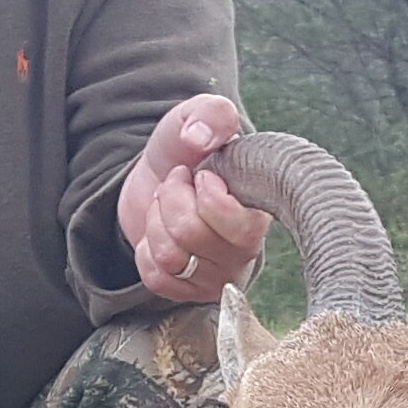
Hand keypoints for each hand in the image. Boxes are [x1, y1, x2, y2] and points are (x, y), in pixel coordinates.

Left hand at [113, 95, 271, 302]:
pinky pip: (156, 277)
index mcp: (261, 211)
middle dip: (170, 200)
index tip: (201, 174)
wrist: (161, 177)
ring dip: (156, 222)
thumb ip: (209, 114)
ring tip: (168, 206)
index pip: (237, 224)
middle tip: (177, 184)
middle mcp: (247, 251)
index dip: (205, 194)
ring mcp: (219, 276)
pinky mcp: (191, 293)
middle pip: (191, 235)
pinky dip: (146, 249)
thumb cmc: (189, 149)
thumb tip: (200, 138)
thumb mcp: (198, 118)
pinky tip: (161, 232)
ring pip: (170, 258)